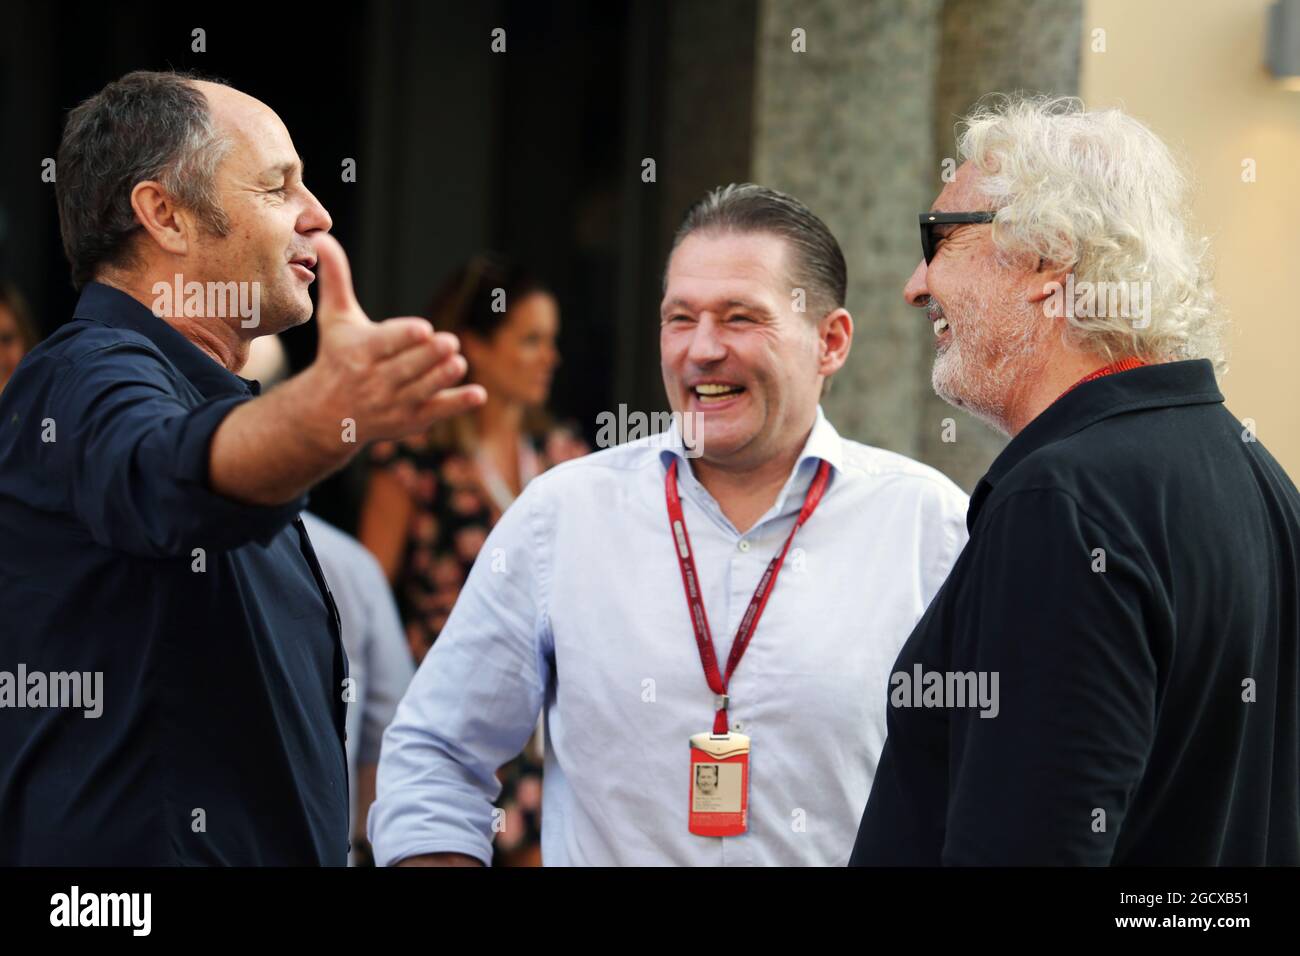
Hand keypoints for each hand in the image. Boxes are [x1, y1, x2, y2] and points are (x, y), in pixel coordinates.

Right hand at [306, 233, 485, 446]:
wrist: (327, 414)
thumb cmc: (337, 356)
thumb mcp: (335, 319)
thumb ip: (336, 280)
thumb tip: (323, 237)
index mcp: (358, 353)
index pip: (384, 344)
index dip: (404, 337)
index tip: (424, 329)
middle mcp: (374, 381)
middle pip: (406, 368)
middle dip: (429, 356)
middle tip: (450, 342)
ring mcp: (393, 403)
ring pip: (422, 390)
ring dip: (442, 377)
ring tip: (458, 362)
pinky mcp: (411, 420)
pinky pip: (436, 412)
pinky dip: (457, 404)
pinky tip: (478, 394)